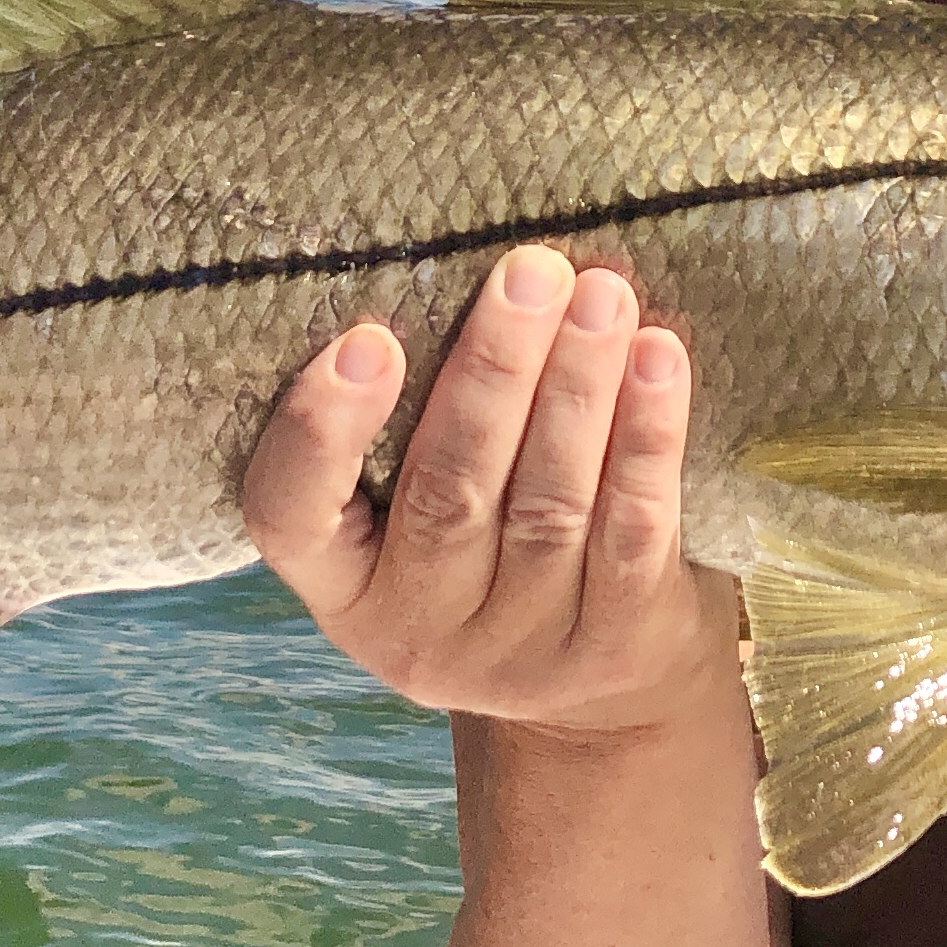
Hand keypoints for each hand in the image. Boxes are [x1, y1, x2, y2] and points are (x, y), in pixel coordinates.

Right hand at [244, 245, 736, 737]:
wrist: (598, 688)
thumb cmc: (489, 546)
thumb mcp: (411, 511)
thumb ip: (405, 424)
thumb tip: (445, 257)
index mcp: (342, 584)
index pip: (290, 515)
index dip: (320, 431)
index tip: (367, 341)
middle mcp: (416, 630)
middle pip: (447, 492)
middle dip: (494, 370)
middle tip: (531, 270)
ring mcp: (518, 652)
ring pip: (545, 504)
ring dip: (577, 387)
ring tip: (600, 293)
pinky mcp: (612, 645)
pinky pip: (631, 530)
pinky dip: (647, 438)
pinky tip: (656, 360)